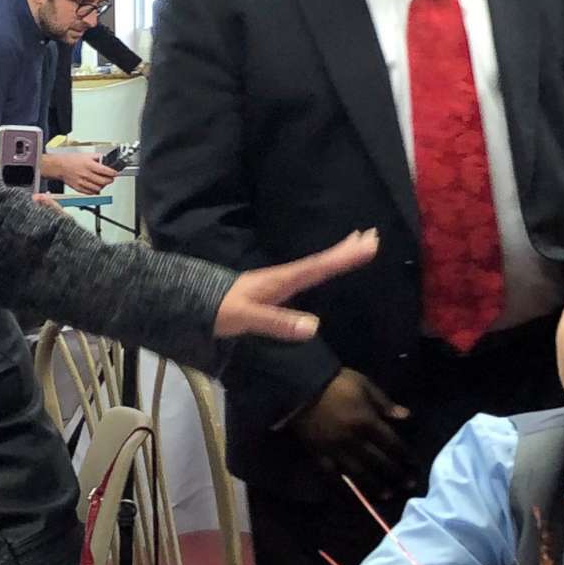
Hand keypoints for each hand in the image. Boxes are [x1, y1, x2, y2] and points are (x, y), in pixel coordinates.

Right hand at [40, 151, 117, 194]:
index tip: (115, 173)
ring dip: (103, 186)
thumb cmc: (70, 160)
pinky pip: (91, 193)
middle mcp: (86, 174)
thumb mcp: (86, 155)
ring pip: (98, 188)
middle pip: (103, 181)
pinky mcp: (79, 188)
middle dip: (109, 180)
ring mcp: (82, 182)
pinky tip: (95, 186)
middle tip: (111, 178)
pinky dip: (95, 191)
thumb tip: (106, 159)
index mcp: (89, 165)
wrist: (59, 166)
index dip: (113, 173)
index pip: (106, 171)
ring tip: (103, 182)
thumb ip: (97, 157)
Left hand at [215, 229, 377, 343]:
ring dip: (335, 256)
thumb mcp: (245, 318)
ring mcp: (277, 282)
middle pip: (318, 262)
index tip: (366, 244)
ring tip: (357, 244)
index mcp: (279, 281)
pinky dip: (320, 267)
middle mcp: (282, 277)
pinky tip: (323, 268)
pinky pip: (304, 275)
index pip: (316, 268)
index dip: (341, 257)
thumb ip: (276, 322)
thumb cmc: (219, 310)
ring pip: (313, 266)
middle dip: (344, 251)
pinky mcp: (273, 289)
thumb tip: (314, 326)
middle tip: (371, 237)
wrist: (192, 305)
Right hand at [287, 363, 410, 499]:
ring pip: (359, 474)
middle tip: (408, 485)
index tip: (415, 464)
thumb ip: (385, 403)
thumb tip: (406, 417)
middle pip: (379, 462)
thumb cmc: (336, 383)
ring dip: (375, 486)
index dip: (405, 455)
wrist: (301, 386)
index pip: (392, 443)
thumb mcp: (365, 385)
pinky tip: (352, 498)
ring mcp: (336, 451)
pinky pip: (332, 478)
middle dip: (395, 474)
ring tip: (387, 495)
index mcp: (367, 422)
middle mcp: (354, 441)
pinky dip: (343, 489)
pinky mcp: (319, 456)